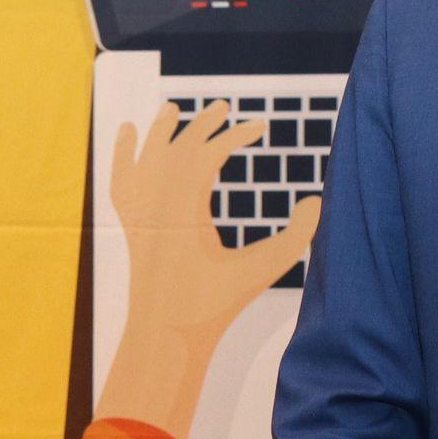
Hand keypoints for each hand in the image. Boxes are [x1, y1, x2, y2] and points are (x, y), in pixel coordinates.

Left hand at [93, 101, 322, 435]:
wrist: (165, 331)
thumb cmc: (216, 302)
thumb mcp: (265, 268)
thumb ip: (298, 235)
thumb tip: (316, 200)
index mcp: (185, 206)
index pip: (211, 150)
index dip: (237, 133)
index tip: (262, 127)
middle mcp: (156, 200)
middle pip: (180, 145)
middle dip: (203, 123)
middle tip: (225, 107)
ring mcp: (138, 210)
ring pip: (147, 154)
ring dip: (162, 130)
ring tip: (173, 109)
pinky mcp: (128, 222)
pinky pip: (120, 176)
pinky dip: (122, 151)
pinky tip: (126, 130)